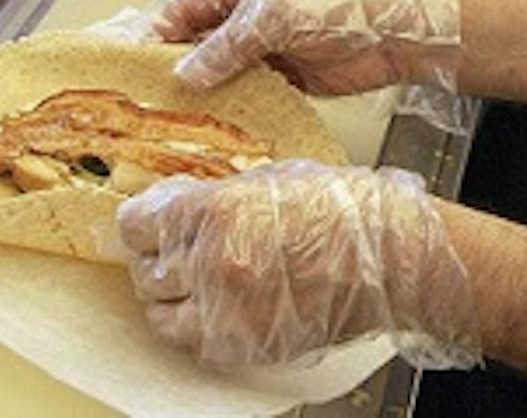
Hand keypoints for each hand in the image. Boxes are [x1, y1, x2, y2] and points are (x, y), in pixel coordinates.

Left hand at [120, 161, 477, 369]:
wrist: (391, 259)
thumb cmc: (346, 211)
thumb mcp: (273, 178)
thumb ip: (219, 193)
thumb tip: (181, 202)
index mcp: (214, 212)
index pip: (135, 224)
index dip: (141, 221)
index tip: (147, 222)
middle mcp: (210, 264)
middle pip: (144, 270)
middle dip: (157, 257)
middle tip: (174, 250)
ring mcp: (223, 312)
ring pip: (159, 313)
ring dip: (170, 295)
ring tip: (195, 280)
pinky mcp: (241, 347)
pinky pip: (192, 342)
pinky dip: (195, 325)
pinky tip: (217, 305)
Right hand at [155, 0, 461, 97]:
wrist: (397, 30)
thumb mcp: (274, 15)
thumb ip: (226, 45)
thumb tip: (186, 70)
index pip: (183, 7)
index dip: (156, 34)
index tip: (130, 64)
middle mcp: (249, 11)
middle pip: (198, 41)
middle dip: (175, 68)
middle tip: (145, 99)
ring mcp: (267, 44)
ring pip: (220, 70)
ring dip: (203, 92)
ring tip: (172, 120)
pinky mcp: (287, 74)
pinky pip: (249, 91)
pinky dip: (233, 106)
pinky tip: (216, 125)